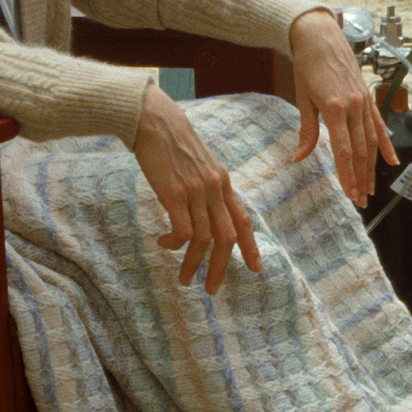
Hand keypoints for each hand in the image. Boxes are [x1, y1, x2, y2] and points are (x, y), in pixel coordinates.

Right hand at [134, 82, 261, 292]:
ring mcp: (196, 191)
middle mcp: (215, 189)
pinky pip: (181, 230)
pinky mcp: (174, 193)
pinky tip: (163, 243)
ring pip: (203, 239)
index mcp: (224, 183)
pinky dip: (174, 244)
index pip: (243, 220)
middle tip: (211, 289)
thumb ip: (207, 189)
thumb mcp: (201, 166)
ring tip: (184, 279)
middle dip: (220, 267)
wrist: (156, 122)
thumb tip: (206, 215)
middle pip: (226, 238)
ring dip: (193, 264)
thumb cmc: (174, 146)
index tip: (255, 269)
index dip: (250, 247)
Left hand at [288, 9, 396, 206]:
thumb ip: (306, 130)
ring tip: (371, 188)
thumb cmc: (307, 65)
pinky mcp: (368, 97)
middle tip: (361, 201)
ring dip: (372, 167)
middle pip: (360, 150)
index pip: (343, 150)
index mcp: (334, 107)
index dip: (348, 174)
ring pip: (371, 141)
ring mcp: (364, 102)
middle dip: (361, 178)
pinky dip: (386, 144)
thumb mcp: (302, 97)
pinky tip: (392, 161)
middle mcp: (354, 106)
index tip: (350, 194)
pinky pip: (379, 125)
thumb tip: (299, 157)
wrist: (321, 36)